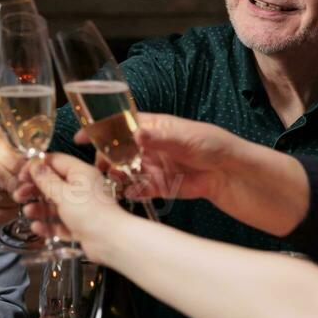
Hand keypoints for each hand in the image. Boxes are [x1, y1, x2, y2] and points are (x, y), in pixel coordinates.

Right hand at [0, 126, 24, 224]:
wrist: (12, 172)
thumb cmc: (24, 161)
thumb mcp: (30, 153)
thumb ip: (31, 162)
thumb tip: (32, 180)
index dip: (17, 164)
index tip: (32, 175)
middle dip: (14, 185)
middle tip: (28, 192)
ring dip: (8, 200)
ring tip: (21, 200)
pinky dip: (0, 215)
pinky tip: (11, 211)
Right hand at [25, 153, 130, 262]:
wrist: (111, 242)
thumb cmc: (91, 213)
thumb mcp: (64, 193)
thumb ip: (47, 179)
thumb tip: (35, 164)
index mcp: (81, 173)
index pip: (55, 162)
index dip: (37, 166)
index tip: (22, 174)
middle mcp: (82, 188)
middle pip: (53, 184)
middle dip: (35, 190)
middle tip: (20, 195)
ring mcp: (81, 208)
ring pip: (55, 205)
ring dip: (40, 208)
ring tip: (28, 212)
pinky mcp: (80, 226)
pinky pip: (61, 223)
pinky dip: (49, 225)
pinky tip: (37, 227)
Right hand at [114, 113, 242, 202]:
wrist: (232, 174)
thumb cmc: (213, 146)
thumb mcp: (186, 137)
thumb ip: (159, 138)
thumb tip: (137, 134)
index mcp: (154, 128)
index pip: (122, 124)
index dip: (103, 129)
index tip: (84, 136)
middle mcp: (150, 147)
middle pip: (120, 150)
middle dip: (108, 157)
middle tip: (103, 166)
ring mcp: (155, 167)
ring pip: (127, 171)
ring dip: (118, 175)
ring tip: (117, 179)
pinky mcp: (161, 186)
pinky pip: (141, 189)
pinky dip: (132, 191)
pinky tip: (129, 192)